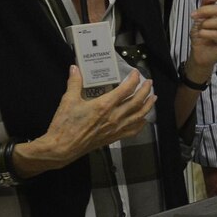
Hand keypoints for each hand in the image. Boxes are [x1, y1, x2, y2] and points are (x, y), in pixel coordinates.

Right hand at [20, 68, 154, 168]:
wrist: (63, 148)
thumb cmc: (65, 124)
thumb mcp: (68, 100)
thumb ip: (74, 83)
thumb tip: (74, 68)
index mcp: (104, 105)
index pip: (126, 89)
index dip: (133, 79)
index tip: (136, 73)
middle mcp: (114, 117)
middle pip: (137, 102)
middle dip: (145, 90)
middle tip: (149, 83)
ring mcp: (116, 128)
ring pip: (139, 116)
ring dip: (148, 106)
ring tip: (153, 98)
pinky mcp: (114, 138)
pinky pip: (133, 131)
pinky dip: (141, 124)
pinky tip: (143, 119)